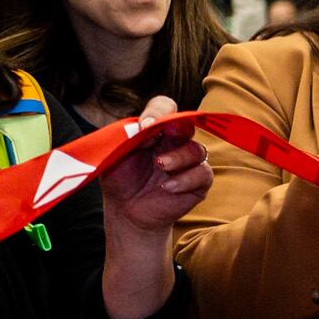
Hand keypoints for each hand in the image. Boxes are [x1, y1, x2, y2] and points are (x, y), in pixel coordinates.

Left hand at [99, 98, 211, 234]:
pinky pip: (203, 174)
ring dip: (178, 157)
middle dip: (176, 128)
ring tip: (160, 166)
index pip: (164, 107)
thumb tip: (146, 128)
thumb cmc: (120, 179)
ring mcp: (189, 161)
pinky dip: (185, 179)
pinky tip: (167, 187)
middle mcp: (176, 141)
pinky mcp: (198, 182)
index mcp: (156, 129)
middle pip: (187, 123)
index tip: (144, 126)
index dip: (159, 111)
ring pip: (197, 150)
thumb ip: (128, 137)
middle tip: (161, 137)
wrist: (126, 210)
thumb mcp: (115, 154)